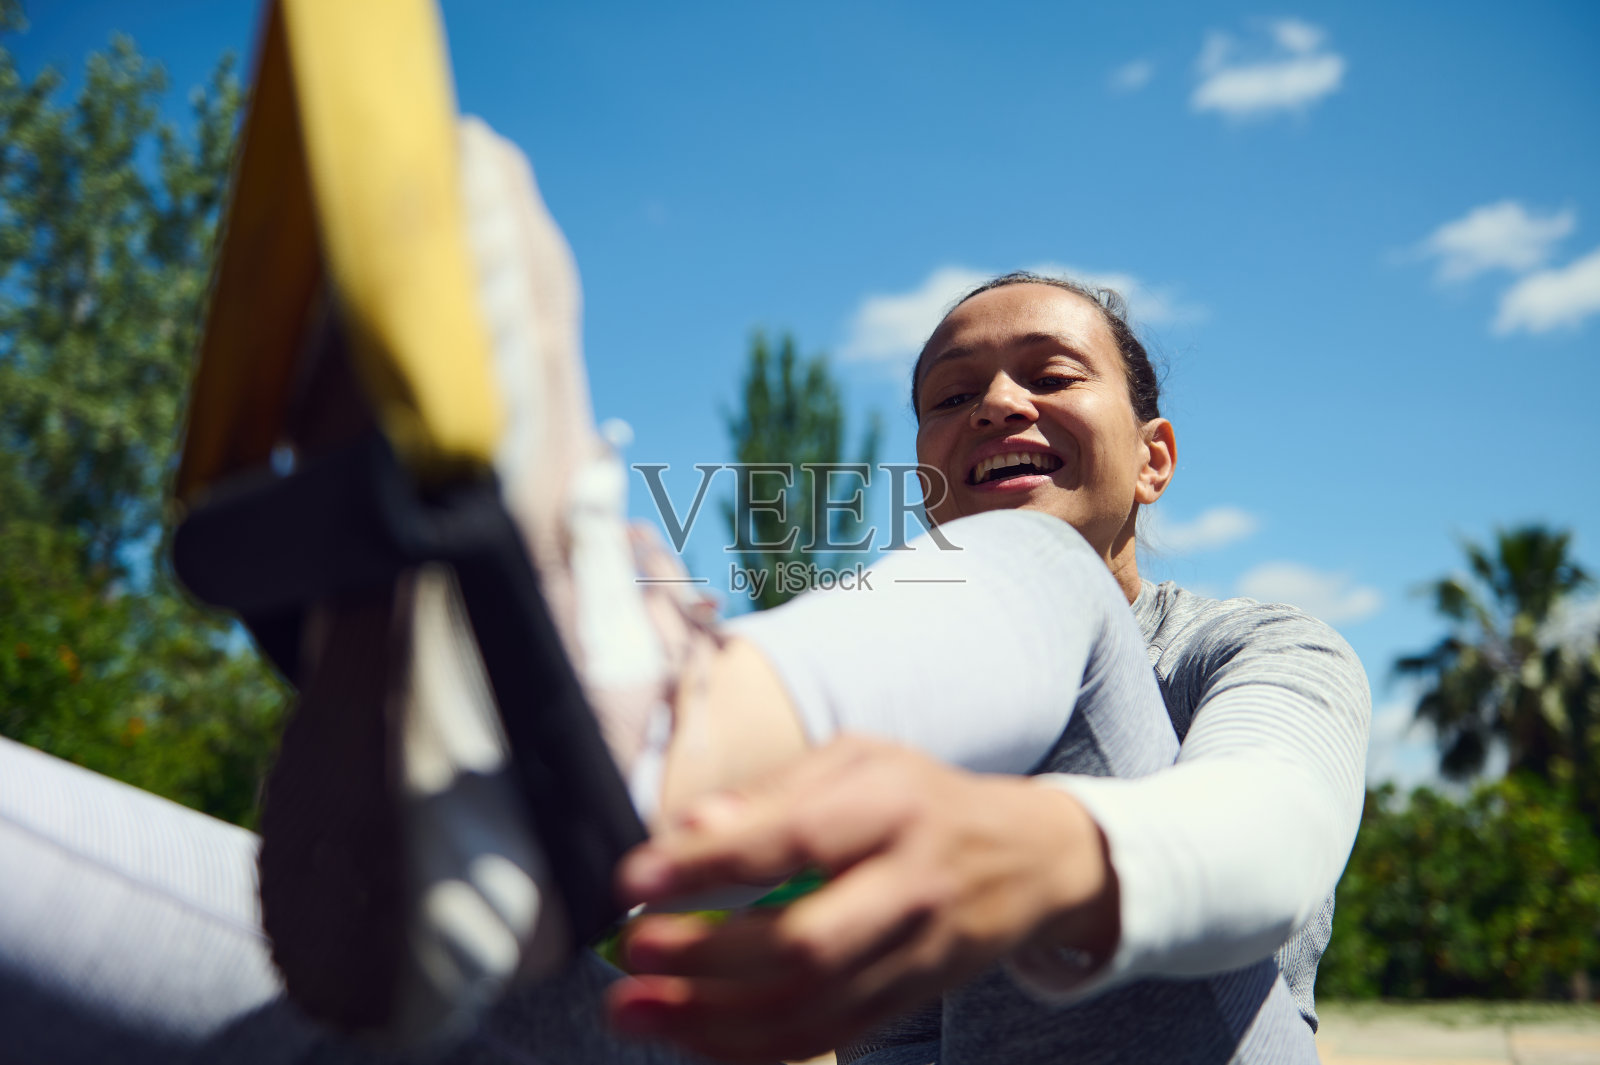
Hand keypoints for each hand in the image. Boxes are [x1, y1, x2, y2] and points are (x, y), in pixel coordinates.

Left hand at [607, 736, 1118, 1062]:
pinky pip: (823, 1036)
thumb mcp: (860, 762)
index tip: (634, 878)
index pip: (795, 840)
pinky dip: (748, 1047)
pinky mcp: (908, 1001)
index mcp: (893, 808)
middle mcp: (909, 887)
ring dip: (709, 1021)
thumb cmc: (921, 798)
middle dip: (704, 959)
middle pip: (804, 943)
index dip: (711, 864)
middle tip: (629, 954)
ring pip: (808, 1009)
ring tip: (632, 1012)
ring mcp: (914, 956)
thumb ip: (775, 792)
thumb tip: (690, 823)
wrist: (1029, 860)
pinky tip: (690, 1034)